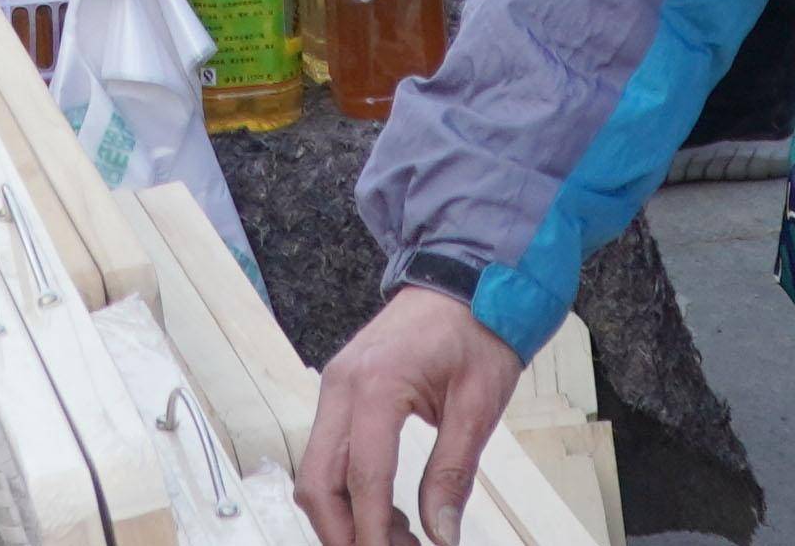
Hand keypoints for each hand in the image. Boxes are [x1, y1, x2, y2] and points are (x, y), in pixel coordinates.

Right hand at [299, 287, 522, 545]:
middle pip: (317, 483)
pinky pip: (327, 454)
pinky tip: (389, 510)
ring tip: (401, 540)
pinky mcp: (340, 390)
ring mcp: (334, 386)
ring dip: (346, 518)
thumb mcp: (479, 404)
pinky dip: (348, 492)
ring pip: (315, 473)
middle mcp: (341, 385)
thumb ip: (453, 473)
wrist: (466, 274)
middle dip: (345, 535)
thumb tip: (441, 536)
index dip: (374, 534)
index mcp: (377, 385)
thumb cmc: (478, 329)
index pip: (363, 479)